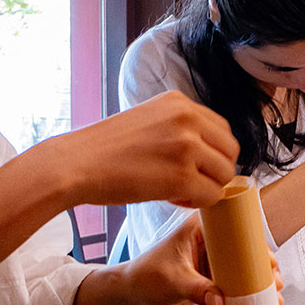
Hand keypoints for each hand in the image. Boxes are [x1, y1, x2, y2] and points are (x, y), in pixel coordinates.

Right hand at [53, 90, 238, 208]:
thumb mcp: (147, 120)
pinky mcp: (182, 176)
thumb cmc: (104, 149)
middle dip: (215, 171)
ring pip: (224, 174)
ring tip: (178, 191)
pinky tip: (173, 199)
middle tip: (189, 182)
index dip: (212, 153)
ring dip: (206, 188)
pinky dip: (197, 203)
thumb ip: (178, 127)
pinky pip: (212, 195)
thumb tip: (207, 151)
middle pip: (230, 151)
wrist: (74, 164)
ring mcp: (187, 146)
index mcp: (179, 102)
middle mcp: (187, 118)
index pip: (222, 129)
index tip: (193, 166)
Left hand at [124, 214, 283, 304]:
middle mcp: (208, 241)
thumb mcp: (173, 281)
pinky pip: (236, 282)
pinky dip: (249, 290)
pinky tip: (262, 299)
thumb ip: (197, 290)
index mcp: (199, 229)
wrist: (133, 295)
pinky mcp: (211, 277)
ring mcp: (211, 260)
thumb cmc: (145, 277)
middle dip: (263, 263)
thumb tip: (220, 300)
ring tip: (274, 291)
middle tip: (274, 278)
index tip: (266, 256)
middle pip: (244, 248)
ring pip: (243, 266)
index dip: (253, 240)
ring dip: (259, 278)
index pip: (233, 227)